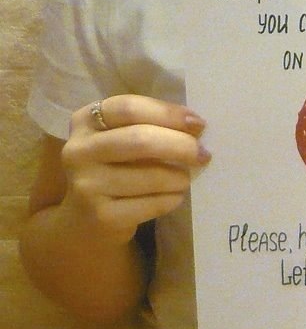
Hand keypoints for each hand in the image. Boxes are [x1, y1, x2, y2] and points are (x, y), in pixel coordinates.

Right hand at [62, 95, 210, 246]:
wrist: (83, 221)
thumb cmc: (112, 168)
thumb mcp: (118, 138)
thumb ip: (148, 124)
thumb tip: (195, 125)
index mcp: (85, 121)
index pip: (129, 107)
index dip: (168, 113)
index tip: (197, 123)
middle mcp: (78, 151)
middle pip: (140, 139)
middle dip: (180, 145)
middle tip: (203, 153)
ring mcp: (86, 185)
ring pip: (150, 175)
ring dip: (179, 177)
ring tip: (186, 178)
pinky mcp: (101, 216)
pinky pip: (151, 204)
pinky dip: (171, 199)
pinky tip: (175, 196)